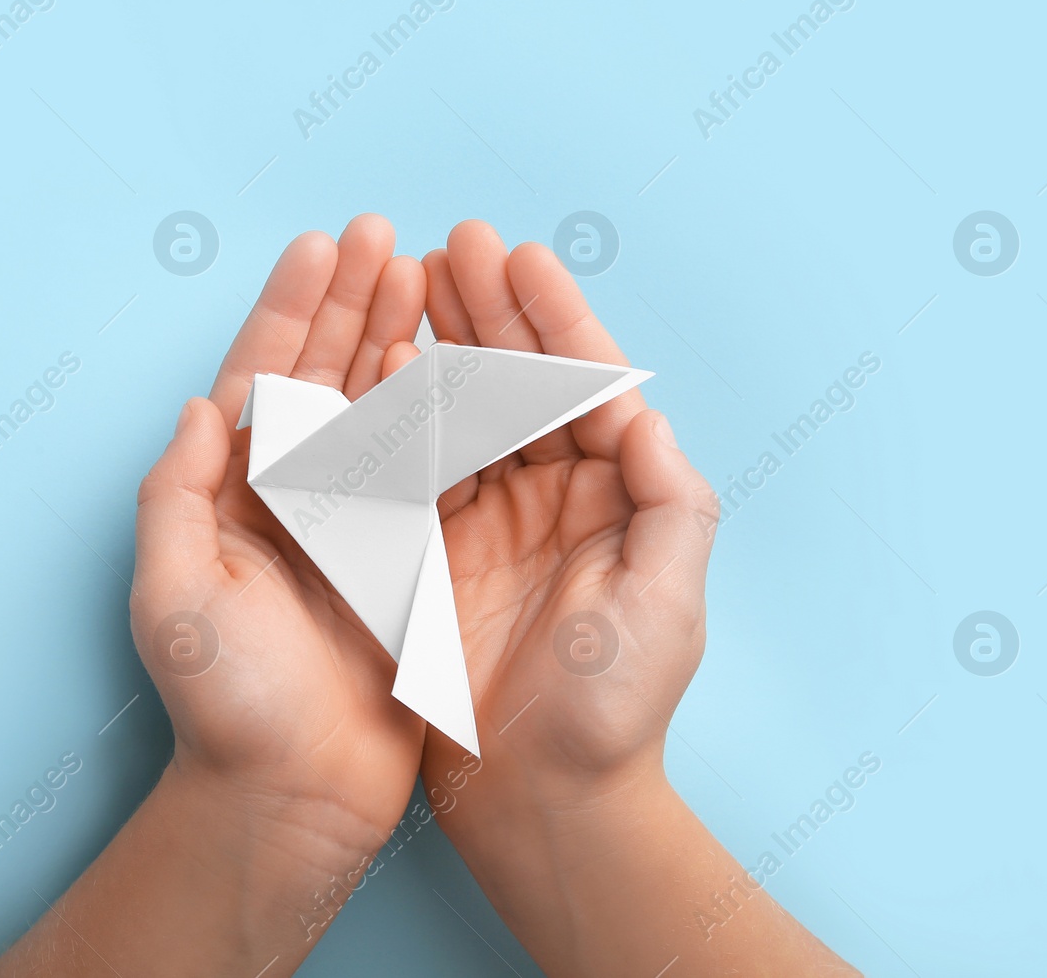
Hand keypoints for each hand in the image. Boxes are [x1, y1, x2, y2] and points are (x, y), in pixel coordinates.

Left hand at [131, 213, 428, 852]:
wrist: (292, 796)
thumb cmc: (222, 707)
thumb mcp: (173, 600)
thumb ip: (175, 500)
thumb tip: (201, 406)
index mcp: (231, 494)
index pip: (262, 377)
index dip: (290, 308)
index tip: (322, 244)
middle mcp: (290, 496)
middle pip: (325, 374)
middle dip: (352, 302)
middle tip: (385, 234)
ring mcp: (351, 522)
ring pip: (379, 407)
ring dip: (399, 339)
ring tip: (427, 275)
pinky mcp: (403, 556)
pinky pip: (427, 468)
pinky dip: (442, 413)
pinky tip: (458, 365)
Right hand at [412, 222, 852, 976]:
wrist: (542, 803)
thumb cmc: (615, 713)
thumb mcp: (667, 609)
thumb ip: (670, 505)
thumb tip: (645, 414)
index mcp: (615, 497)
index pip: (584, 387)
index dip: (553, 319)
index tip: (517, 256)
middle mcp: (552, 498)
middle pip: (518, 382)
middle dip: (488, 311)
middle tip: (451, 244)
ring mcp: (487, 521)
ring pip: (461, 409)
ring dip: (439, 342)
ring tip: (409, 277)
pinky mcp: (430, 552)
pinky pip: (411, 466)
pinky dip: (394, 412)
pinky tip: (376, 362)